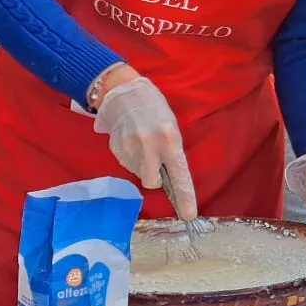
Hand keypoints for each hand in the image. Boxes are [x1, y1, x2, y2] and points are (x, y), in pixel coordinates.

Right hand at [92, 76, 195, 219]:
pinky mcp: (116, 149)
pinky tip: (130, 140)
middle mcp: (150, 146)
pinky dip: (130, 157)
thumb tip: (170, 177)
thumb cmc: (153, 107)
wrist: (123, 91)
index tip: (189, 215)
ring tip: (142, 142)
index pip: (179, 175)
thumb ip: (171, 150)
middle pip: (153, 183)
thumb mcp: (170, 125)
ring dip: (142, 164)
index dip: (185, 197)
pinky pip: (127, 164)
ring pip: (139, 173)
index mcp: (169, 138)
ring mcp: (130, 149)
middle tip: (156, 161)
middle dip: (155, 178)